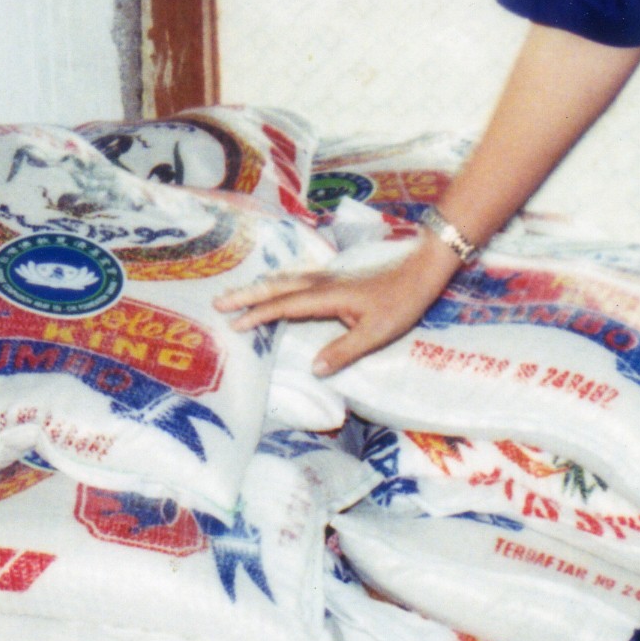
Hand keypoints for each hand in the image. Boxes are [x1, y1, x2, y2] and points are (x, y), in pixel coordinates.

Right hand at [220, 242, 451, 377]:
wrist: (420, 272)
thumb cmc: (400, 303)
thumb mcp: (375, 333)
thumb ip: (344, 350)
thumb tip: (315, 368)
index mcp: (327, 296)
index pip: (285, 306)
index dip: (259, 315)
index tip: (235, 324)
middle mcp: (322, 283)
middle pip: (277, 288)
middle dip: (248, 295)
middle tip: (219, 302)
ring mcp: (328, 278)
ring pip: (285, 281)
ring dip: (260, 288)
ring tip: (237, 295)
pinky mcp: (335, 278)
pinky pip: (296, 280)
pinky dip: (277, 285)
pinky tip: (276, 287)